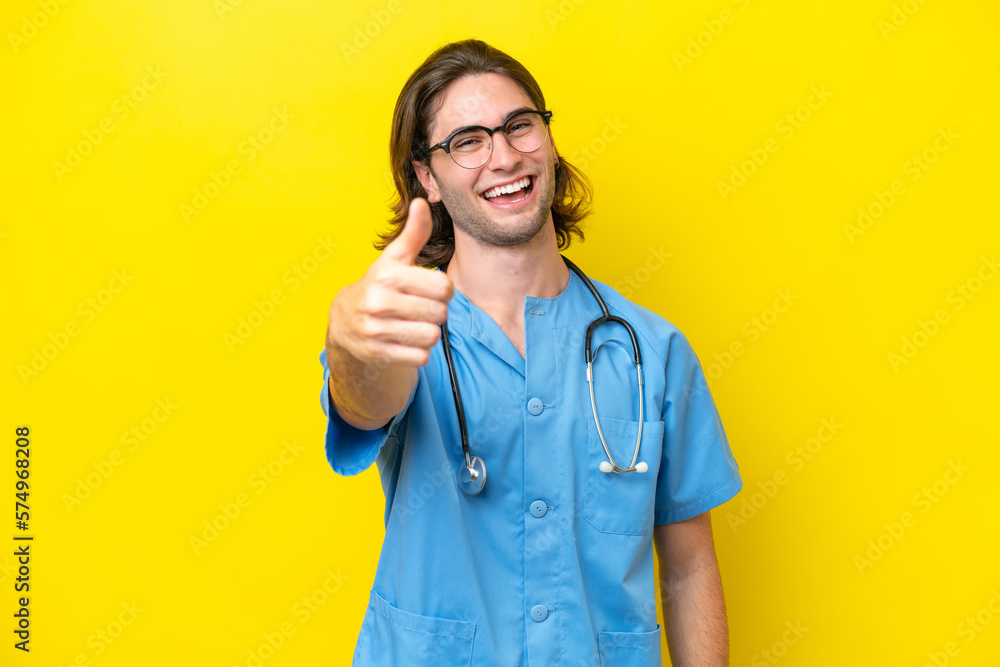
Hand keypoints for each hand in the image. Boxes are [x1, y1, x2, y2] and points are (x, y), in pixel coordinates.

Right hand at [328, 198, 453, 367]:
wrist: (344, 321)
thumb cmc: (379, 285)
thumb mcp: (394, 259)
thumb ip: (414, 233)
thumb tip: (422, 202)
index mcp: (387, 275)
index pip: (443, 288)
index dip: (443, 290)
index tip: (431, 290)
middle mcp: (379, 301)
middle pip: (439, 313)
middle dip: (436, 312)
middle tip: (421, 309)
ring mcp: (376, 329)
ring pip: (431, 336)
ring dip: (428, 332)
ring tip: (414, 324)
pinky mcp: (377, 353)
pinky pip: (420, 357)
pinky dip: (418, 352)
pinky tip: (405, 340)